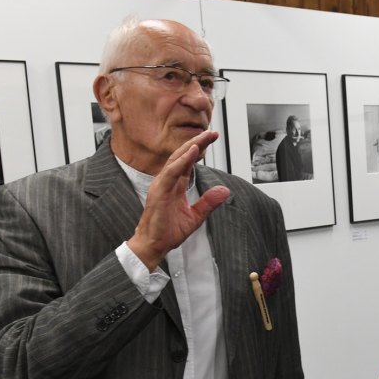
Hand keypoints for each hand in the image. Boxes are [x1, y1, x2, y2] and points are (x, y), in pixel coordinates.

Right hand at [127, 131, 229, 271]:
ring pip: (175, 160)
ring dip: (190, 147)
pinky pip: (170, 173)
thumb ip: (209, 202)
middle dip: (197, 142)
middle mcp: (167, 182)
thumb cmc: (168, 231)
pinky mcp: (158, 193)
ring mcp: (161, 186)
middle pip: (182, 156)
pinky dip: (180, 162)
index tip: (212, 138)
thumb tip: (224, 190)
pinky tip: (190, 153)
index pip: (188, 161)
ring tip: (203, 138)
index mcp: (175, 185)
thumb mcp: (196, 216)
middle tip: (211, 132)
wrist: (154, 246)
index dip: (200, 148)